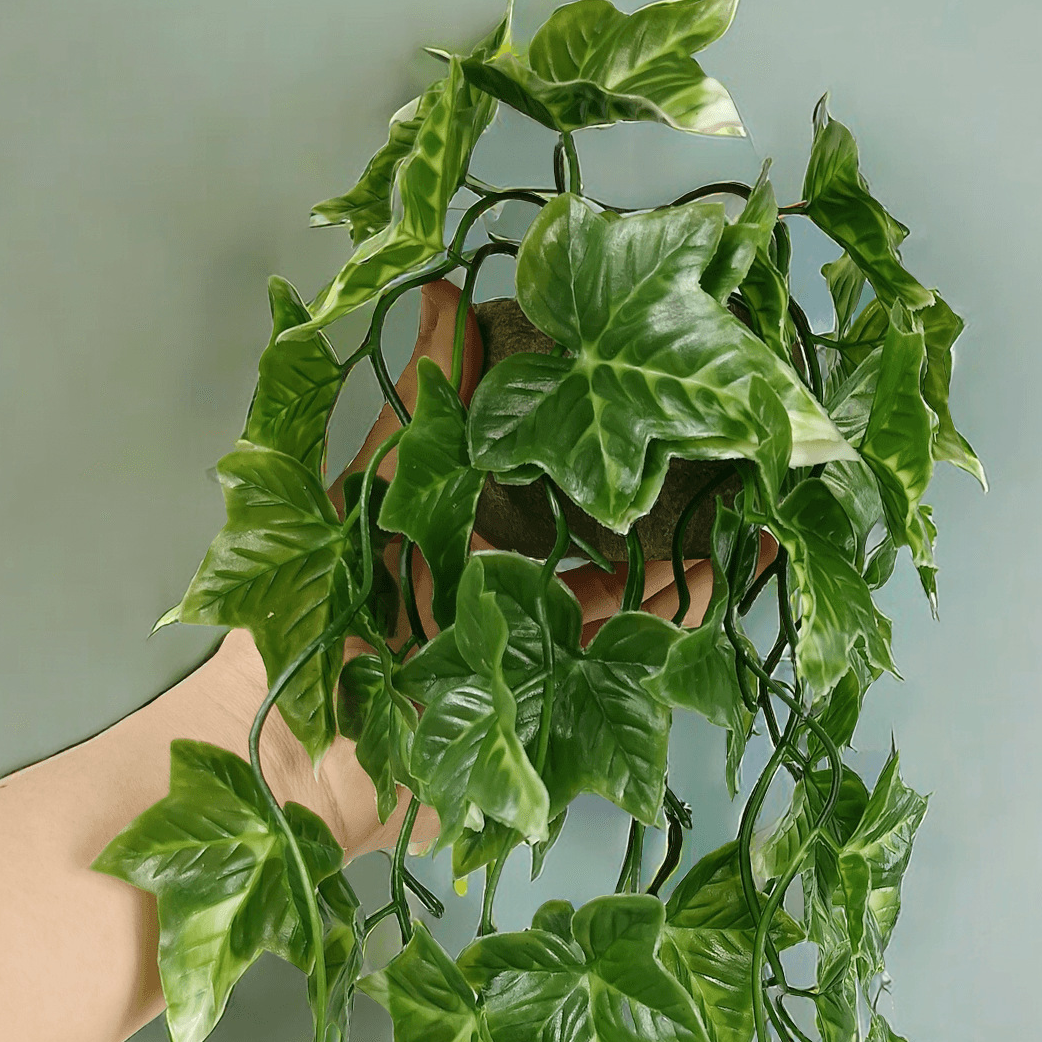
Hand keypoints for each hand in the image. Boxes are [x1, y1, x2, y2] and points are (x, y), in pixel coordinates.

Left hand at [210, 277, 773, 860]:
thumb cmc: (312, 616)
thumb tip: (441, 287)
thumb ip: (420, 405)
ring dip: (683, 568)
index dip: (601, 448)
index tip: (661, 400)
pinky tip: (714, 586)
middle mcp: (500, 594)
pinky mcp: (547, 717)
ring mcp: (530, 658)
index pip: (544, 483)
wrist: (291, 755)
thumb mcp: (371, 493)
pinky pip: (616, 670)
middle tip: (734, 462)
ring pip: (621, 606)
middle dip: (664, 510)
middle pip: (595, 545)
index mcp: (458, 536)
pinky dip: (667, 632)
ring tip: (749, 521)